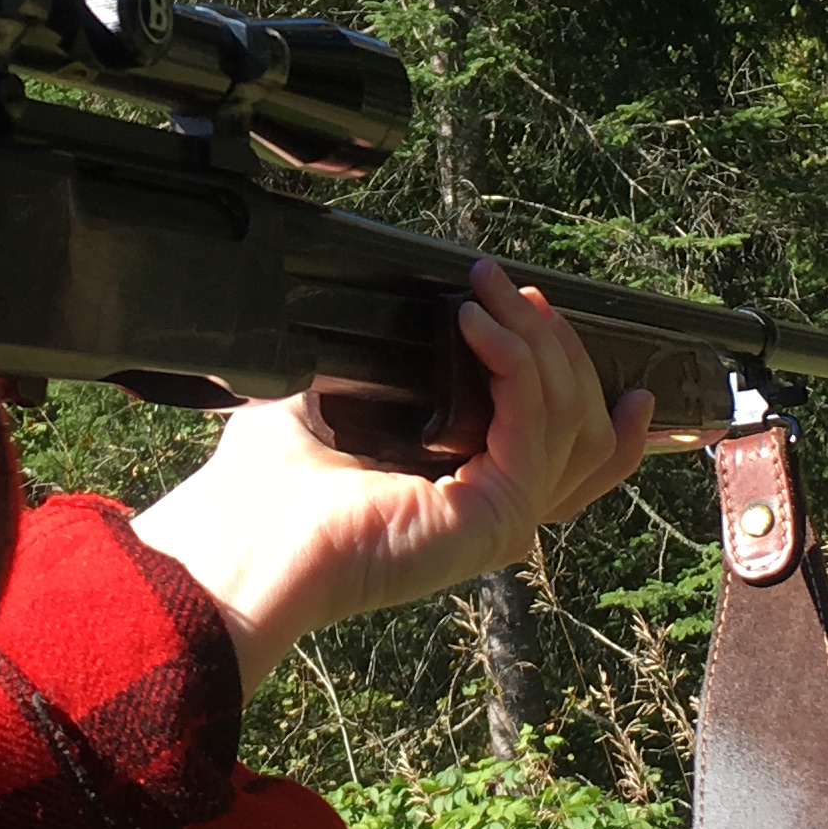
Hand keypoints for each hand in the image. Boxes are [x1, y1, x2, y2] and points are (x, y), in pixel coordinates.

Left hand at [128, 262, 660, 696]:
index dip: (581, 381)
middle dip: (557, 342)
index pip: (568, 447)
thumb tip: (393, 316)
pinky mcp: (497, 514)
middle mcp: (499, 513)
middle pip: (581, 421)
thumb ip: (381, 371)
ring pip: (572, 416)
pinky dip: (514, 360)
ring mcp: (506, 519)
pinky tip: (472, 321)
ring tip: (489, 287)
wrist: (246, 541)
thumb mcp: (338, 406)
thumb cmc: (273, 486)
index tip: (551, 313)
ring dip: (538, 338)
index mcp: (471, 496)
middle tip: (512, 287)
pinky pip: (534, 420)